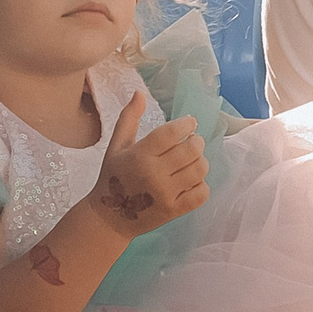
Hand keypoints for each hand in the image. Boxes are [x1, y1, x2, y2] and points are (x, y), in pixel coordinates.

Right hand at [87, 94, 207, 237]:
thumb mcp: (116, 146)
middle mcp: (153, 174)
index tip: (190, 122)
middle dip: (197, 141)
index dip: (186, 124)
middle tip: (194, 141)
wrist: (110, 218)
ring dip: (201, 161)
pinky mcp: (174, 211)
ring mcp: (165, 194)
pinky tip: (192, 180)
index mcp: (139, 155)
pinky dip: (202, 184)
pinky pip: (201, 194)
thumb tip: (139, 93)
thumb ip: (129, 118)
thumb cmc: (114, 177)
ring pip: (199, 170)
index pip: (171, 133)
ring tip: (193, 159)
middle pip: (190, 150)